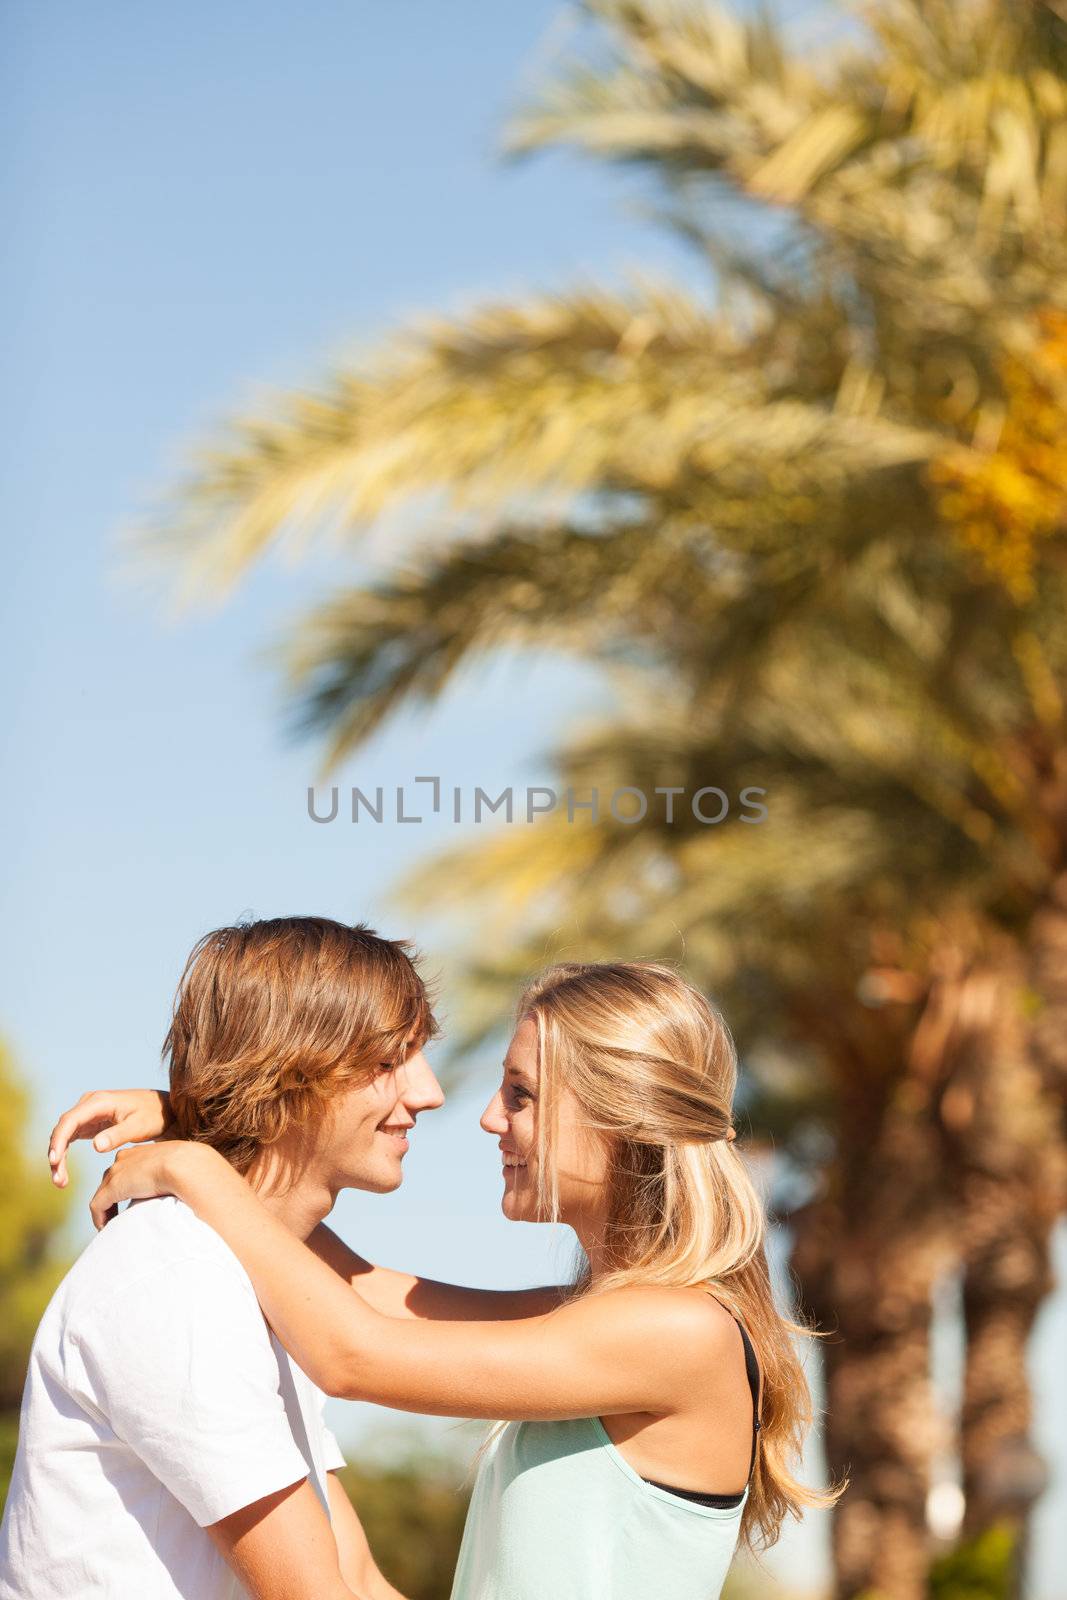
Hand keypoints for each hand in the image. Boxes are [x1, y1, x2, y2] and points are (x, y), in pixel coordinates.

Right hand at [48, 1089, 170, 1188]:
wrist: (164, 1109)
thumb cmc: (154, 1116)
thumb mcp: (139, 1126)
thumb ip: (118, 1135)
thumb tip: (96, 1146)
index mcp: (99, 1102)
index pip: (70, 1120)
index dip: (59, 1141)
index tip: (55, 1161)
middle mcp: (89, 1104)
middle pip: (63, 1129)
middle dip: (56, 1154)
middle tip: (58, 1180)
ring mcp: (88, 1112)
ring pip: (64, 1135)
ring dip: (58, 1157)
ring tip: (60, 1182)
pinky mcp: (90, 1122)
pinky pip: (70, 1138)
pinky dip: (65, 1155)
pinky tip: (64, 1174)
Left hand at [89, 1141, 209, 1229]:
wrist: (185, 1166)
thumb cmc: (191, 1169)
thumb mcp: (179, 1169)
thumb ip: (171, 1177)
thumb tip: (177, 1191)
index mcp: (140, 1152)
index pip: (124, 1168)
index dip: (125, 1185)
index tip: (132, 1201)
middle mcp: (124, 1158)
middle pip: (109, 1180)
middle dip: (112, 1198)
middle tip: (118, 1216)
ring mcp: (116, 1172)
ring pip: (101, 1194)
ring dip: (105, 1210)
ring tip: (111, 1225)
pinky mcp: (113, 1188)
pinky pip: (97, 1206)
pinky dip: (99, 1219)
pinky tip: (105, 1229)